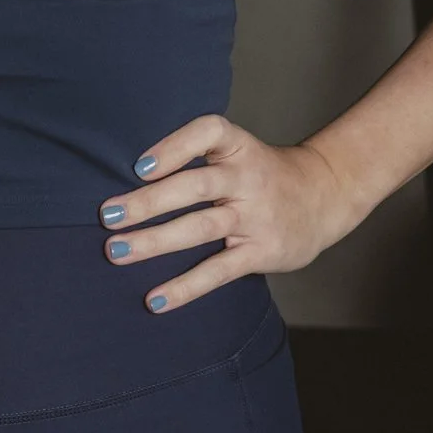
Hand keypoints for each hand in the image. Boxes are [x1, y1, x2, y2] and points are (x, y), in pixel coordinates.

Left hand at [96, 115, 360, 312]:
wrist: (325, 197)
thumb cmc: (263, 174)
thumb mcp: (239, 152)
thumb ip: (198, 159)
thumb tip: (131, 179)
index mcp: (239, 147)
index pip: (209, 132)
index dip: (174, 146)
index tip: (139, 166)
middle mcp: (247, 178)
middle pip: (196, 185)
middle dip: (148, 201)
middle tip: (107, 215)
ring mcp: (255, 216)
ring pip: (201, 227)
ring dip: (155, 241)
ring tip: (116, 251)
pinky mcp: (261, 252)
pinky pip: (218, 270)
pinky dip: (185, 287)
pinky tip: (154, 300)